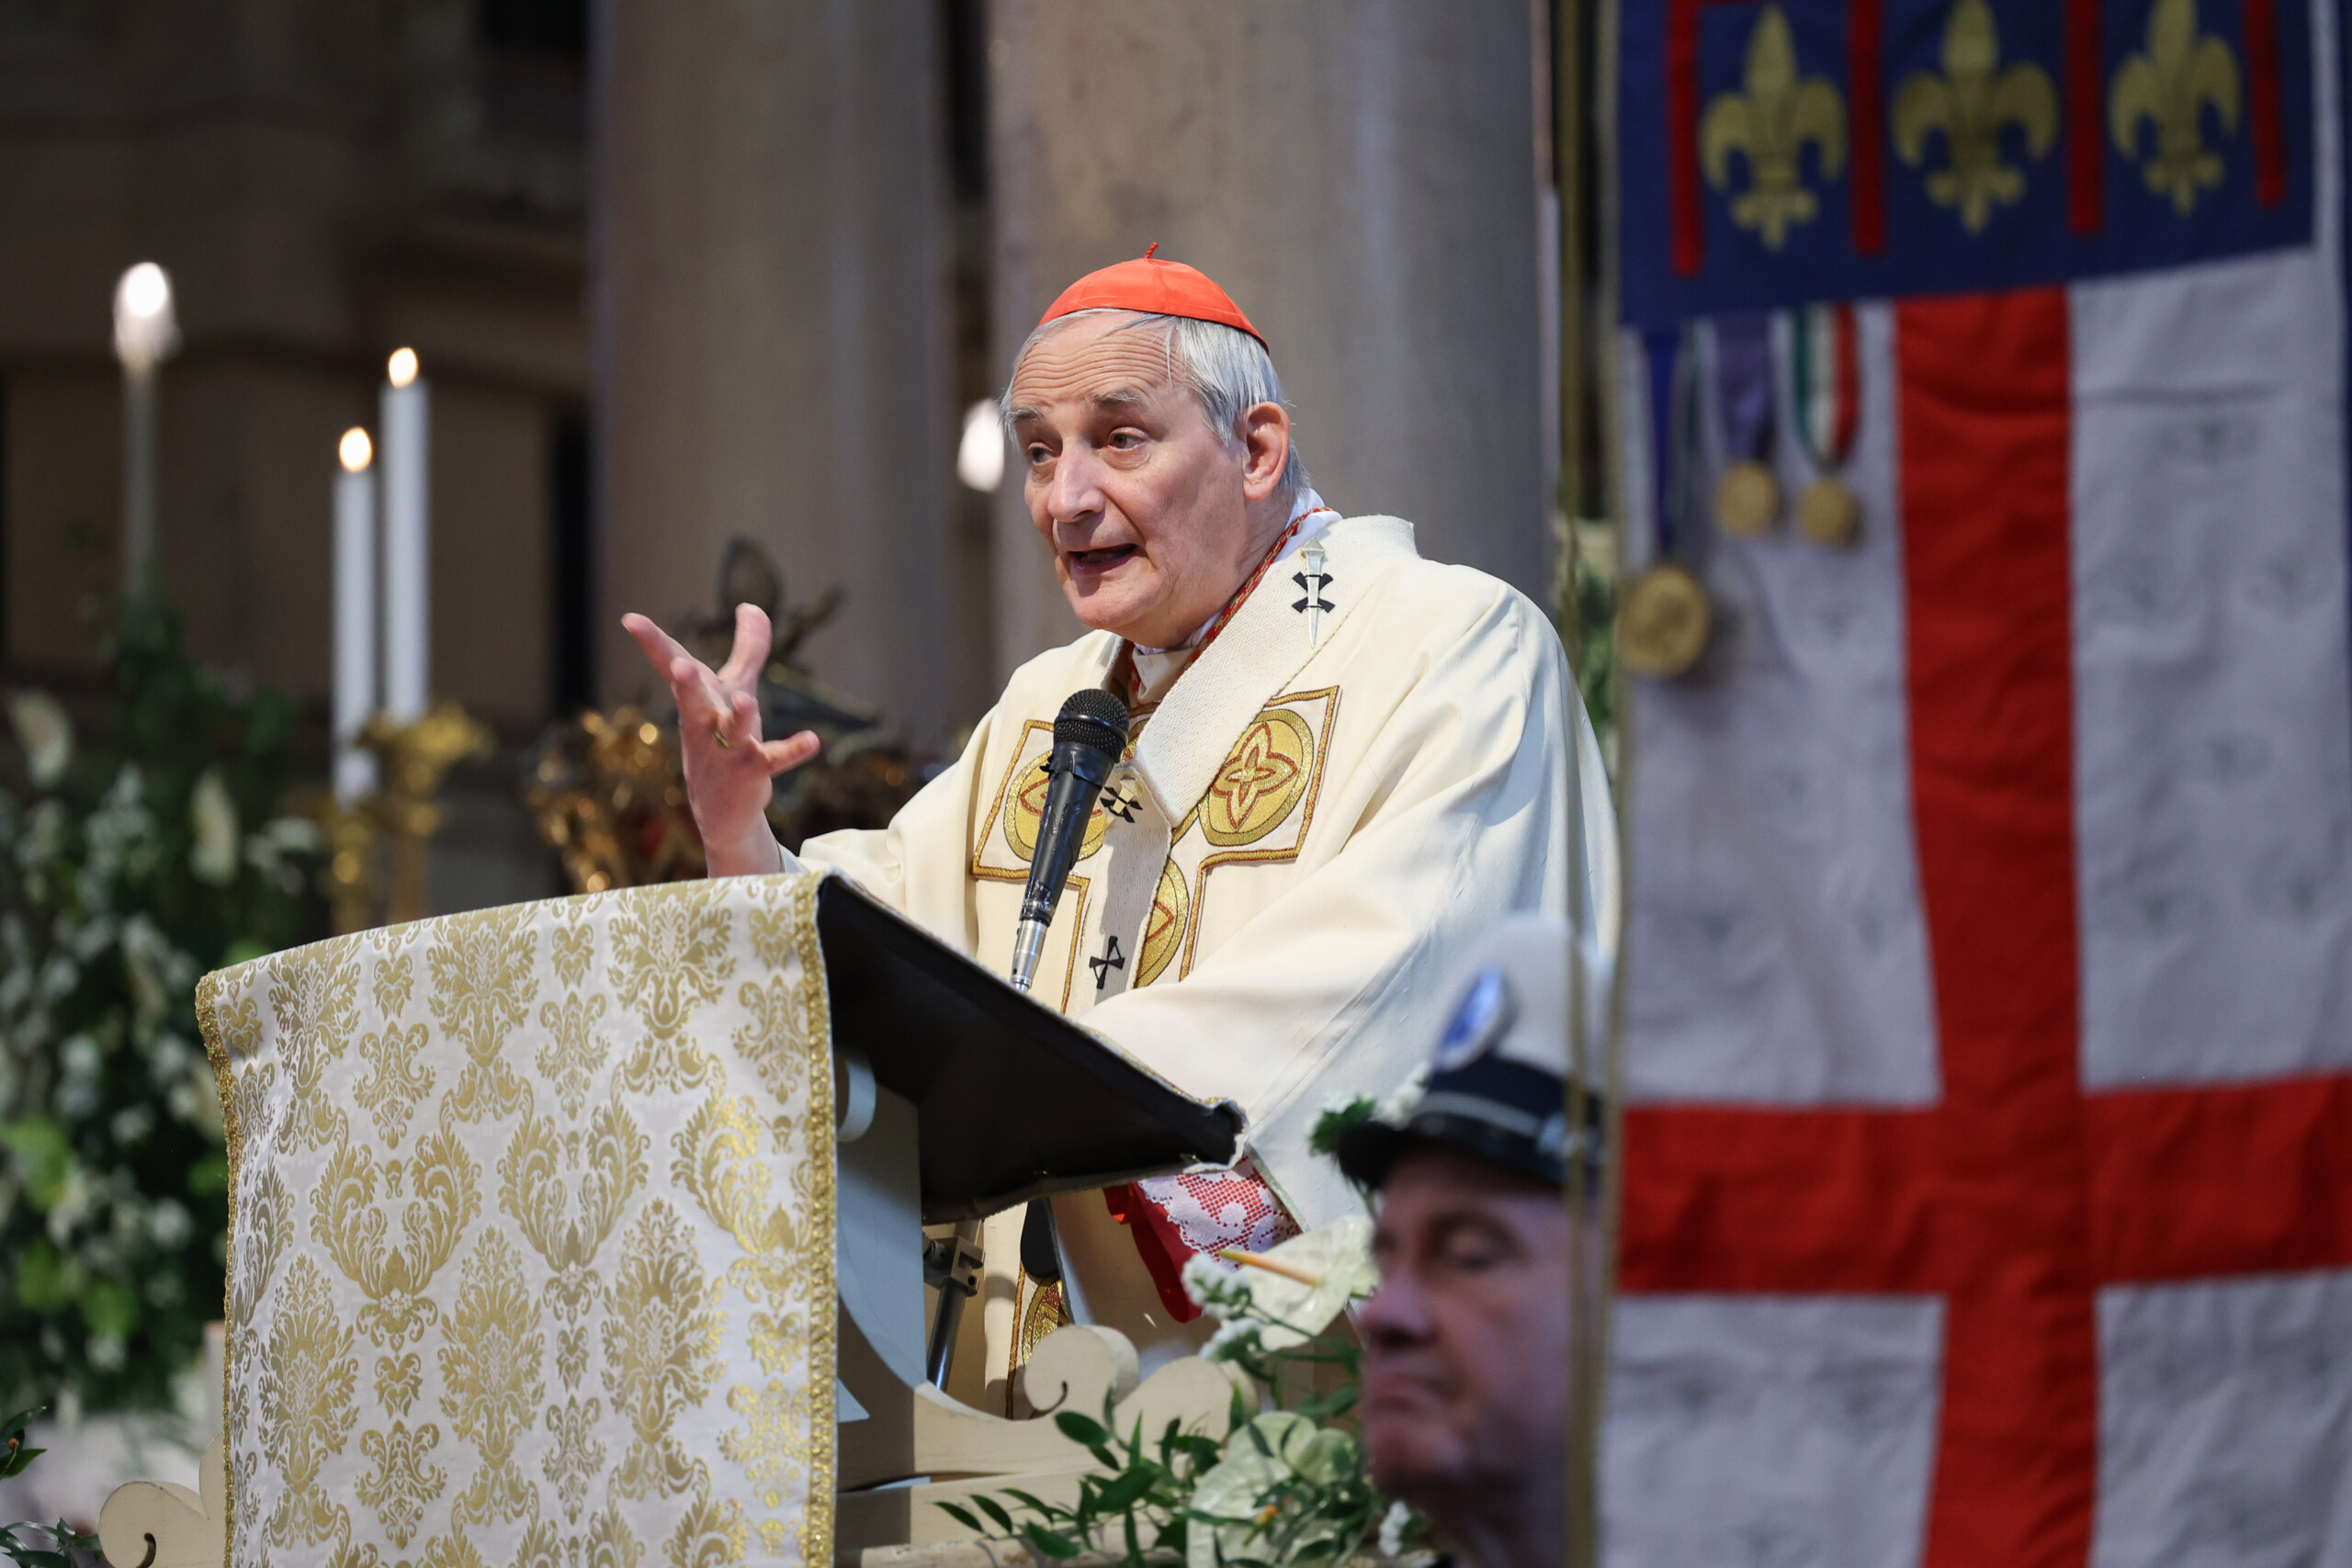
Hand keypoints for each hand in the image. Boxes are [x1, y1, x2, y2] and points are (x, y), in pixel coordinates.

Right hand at [622, 605, 820, 876]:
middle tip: (681, 668)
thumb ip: (747, 649)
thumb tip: (751, 606)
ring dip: (738, 717)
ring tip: (746, 701)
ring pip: (730, 732)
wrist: (721, 810)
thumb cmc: (722, 739)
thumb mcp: (735, 690)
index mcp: (698, 699)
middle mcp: (705, 725)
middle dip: (686, 686)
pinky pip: (772, 760)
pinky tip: (812, 741)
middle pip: (692, 702)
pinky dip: (792, 750)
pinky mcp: (753, 773)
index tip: (629, 619)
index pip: (672, 666)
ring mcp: (727, 752)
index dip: (652, 642)